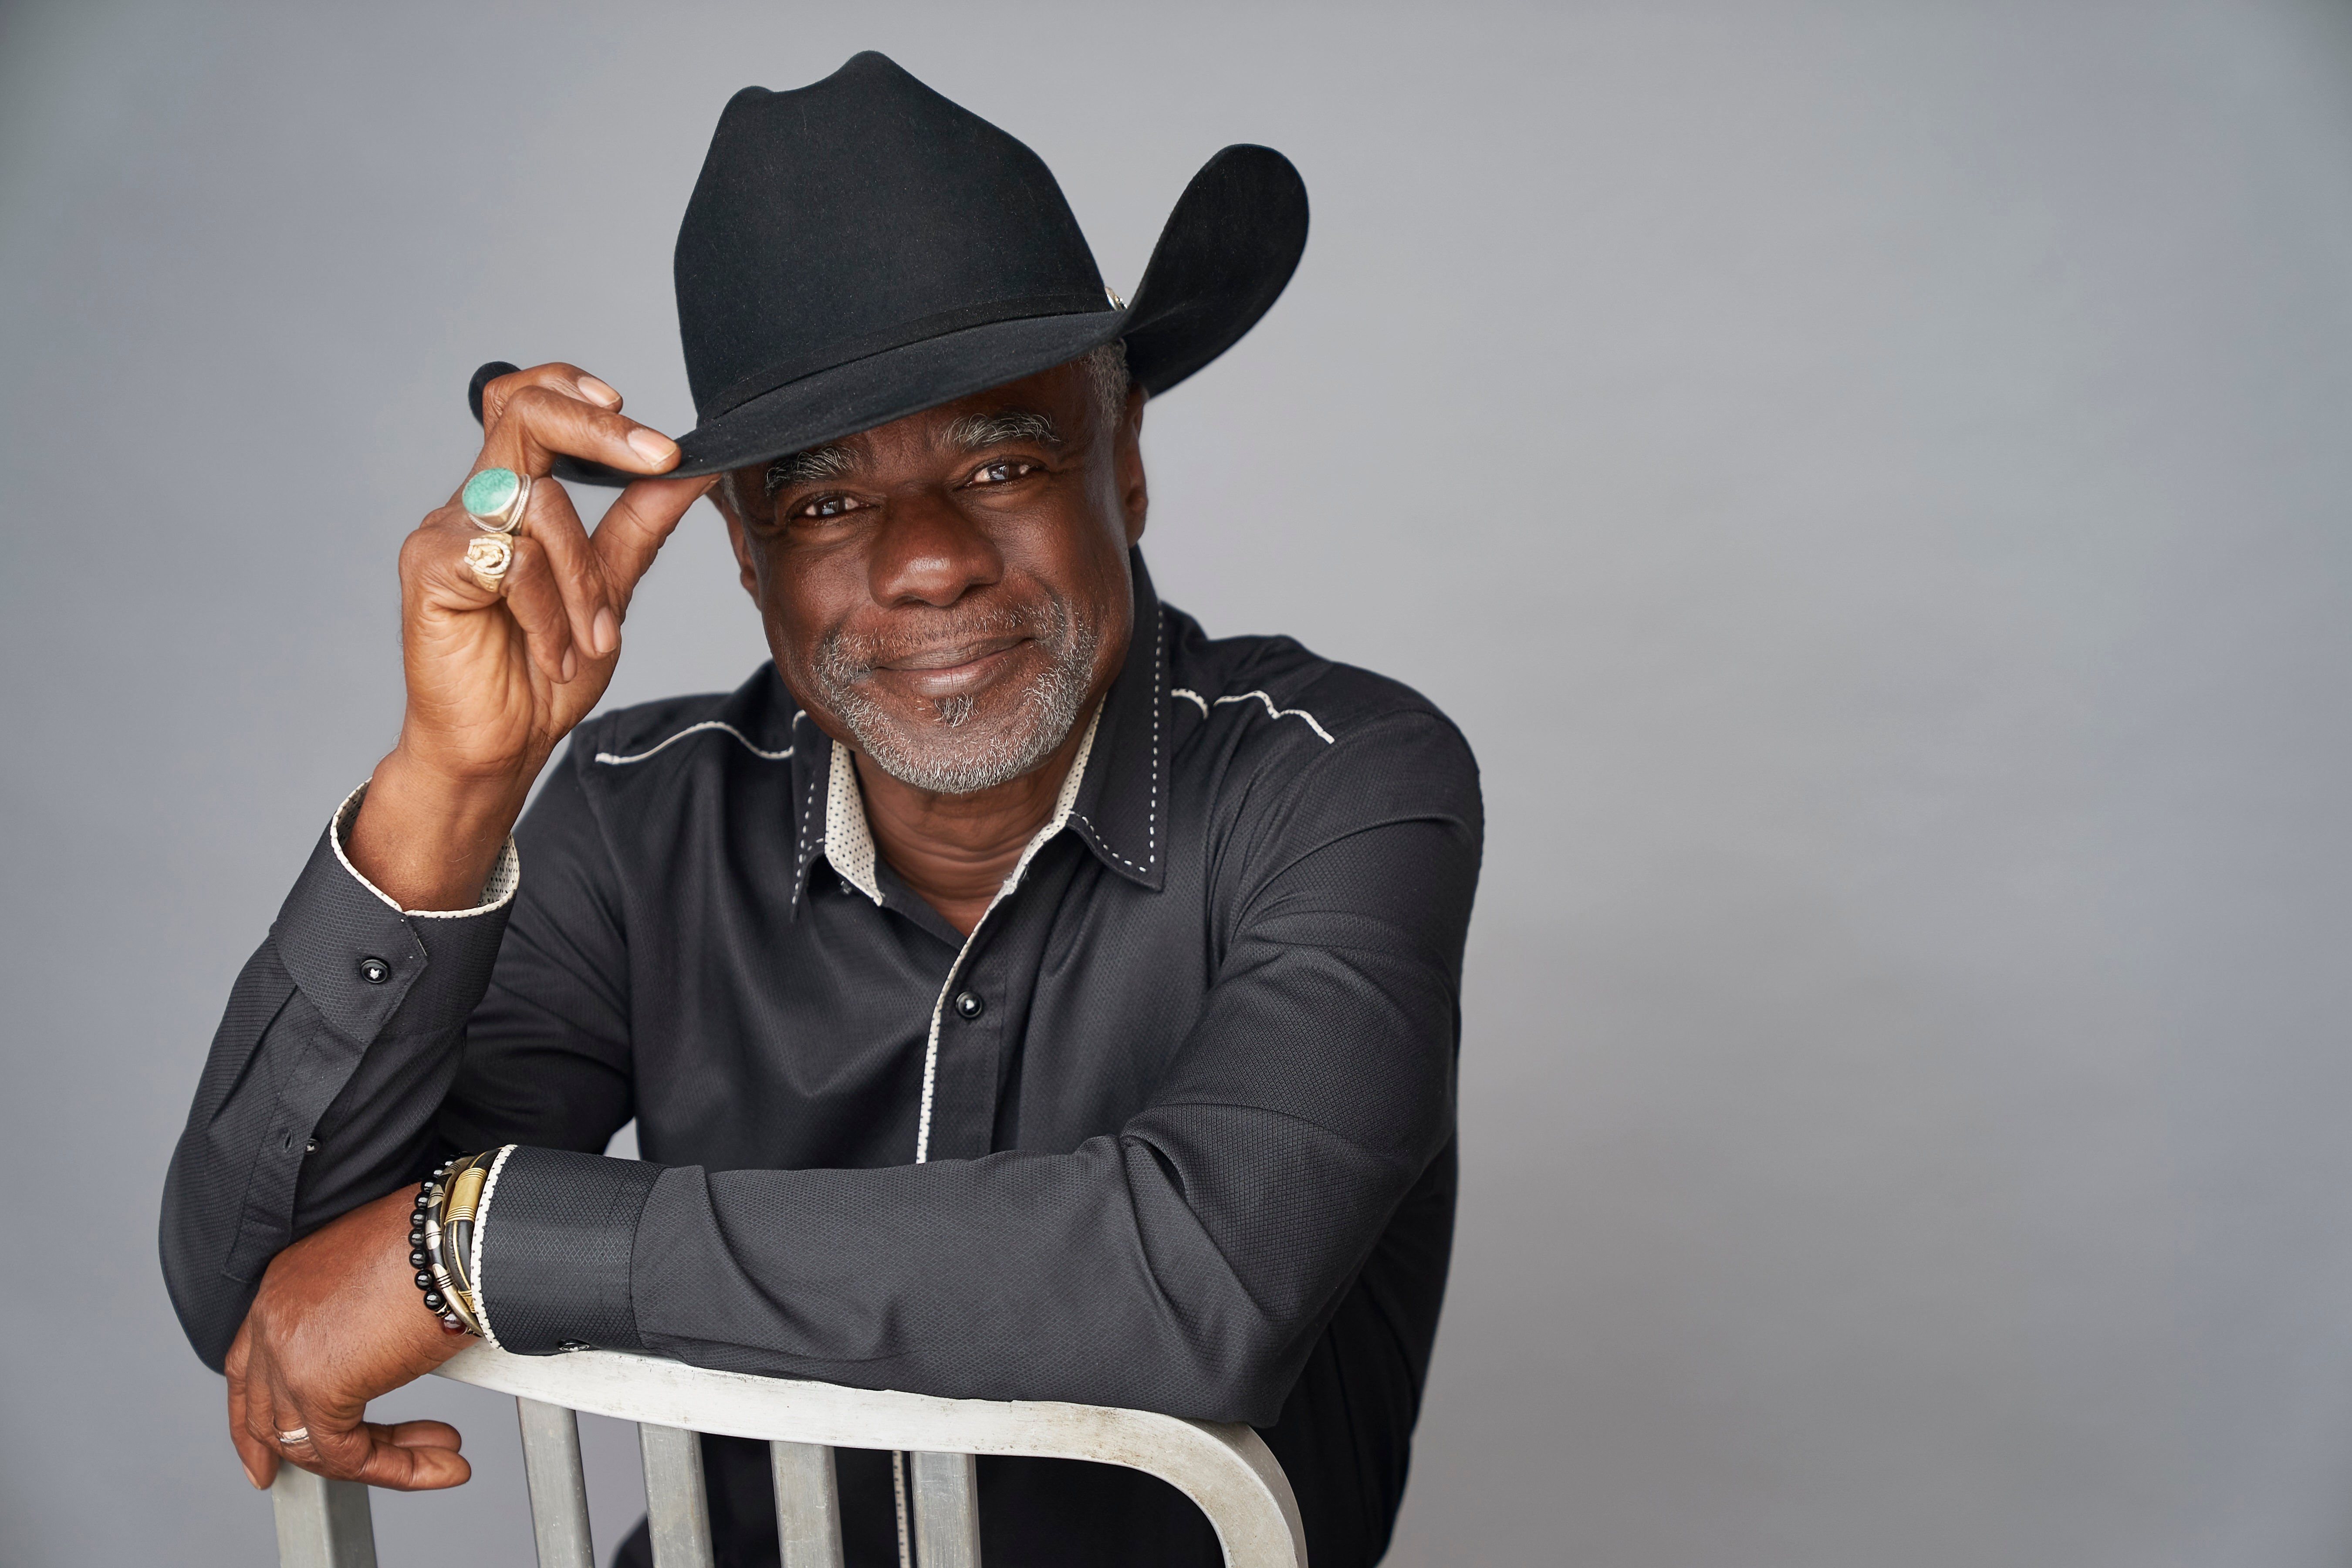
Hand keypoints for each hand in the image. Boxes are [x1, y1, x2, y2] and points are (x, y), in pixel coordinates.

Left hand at [225, 1189, 473, 1490]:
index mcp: (283, 1287)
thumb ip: (359, 1325)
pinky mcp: (318, 1387)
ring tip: (438, 1458)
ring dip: (380, 1461)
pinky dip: (395, 1470)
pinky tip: (439, 1464)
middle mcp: (272, 1318)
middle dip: (304, 1459)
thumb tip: (384, 1361)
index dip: (255, 1421)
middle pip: (269, 1414)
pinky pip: (347, 1455)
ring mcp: (287, 1355)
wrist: (457, 1236)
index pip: (249, 1368)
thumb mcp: (381, 1282)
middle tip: (356, 1473)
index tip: (265, 1458)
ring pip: (308, 1442)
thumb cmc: (439, 1243)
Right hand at [349, 363, 713, 907]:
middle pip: (525, 415)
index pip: (527, 401)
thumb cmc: (543, 670)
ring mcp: (446, 530)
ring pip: (540, 505)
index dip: (573, 388)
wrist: (499, 744)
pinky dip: (549, 612)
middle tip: (661, 457)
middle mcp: (474, 501)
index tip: (640, 417)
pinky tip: (552, 652)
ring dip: (586, 579)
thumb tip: (691, 468)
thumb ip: (640, 525)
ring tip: (592, 638)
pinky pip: (514, 562)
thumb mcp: (610, 589)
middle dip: (602, 431)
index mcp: (511, 494)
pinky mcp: (430, 569)